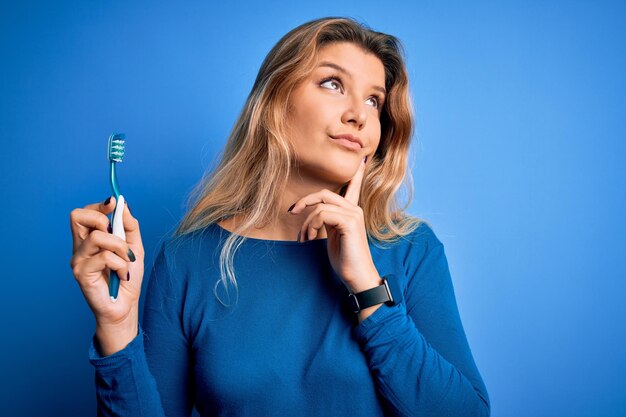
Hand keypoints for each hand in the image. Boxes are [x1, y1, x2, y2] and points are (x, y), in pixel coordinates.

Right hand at [69, 197, 144, 329]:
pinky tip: (122, 274)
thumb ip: (130, 226)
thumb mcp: (134, 247)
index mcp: (90, 238)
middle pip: (76, 216)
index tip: (114, 204)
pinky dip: (120, 264)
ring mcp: (78, 260)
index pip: (84, 212)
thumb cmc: (127, 277)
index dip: (99, 206)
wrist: (126, 306)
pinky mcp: (81, 273)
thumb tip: (123, 205)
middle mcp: (80, 247)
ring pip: (98, 237)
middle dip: (102, 219)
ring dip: (120, 246)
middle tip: (117, 235)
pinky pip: (104, 257)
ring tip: (127, 260)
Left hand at [289, 157, 381, 292]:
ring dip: (305, 223)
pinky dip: (311, 226)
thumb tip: (315, 215)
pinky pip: (322, 215)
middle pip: (324, 194)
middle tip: (291, 212)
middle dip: (304, 201)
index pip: (354, 187)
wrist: (358, 277)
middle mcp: (355, 210)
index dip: (356, 175)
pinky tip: (311, 238)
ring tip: (304, 238)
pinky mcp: (350, 223)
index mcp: (351, 212)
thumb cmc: (345, 260)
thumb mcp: (334, 237)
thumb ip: (328, 222)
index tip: (362, 161)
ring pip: (320, 205)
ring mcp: (353, 215)